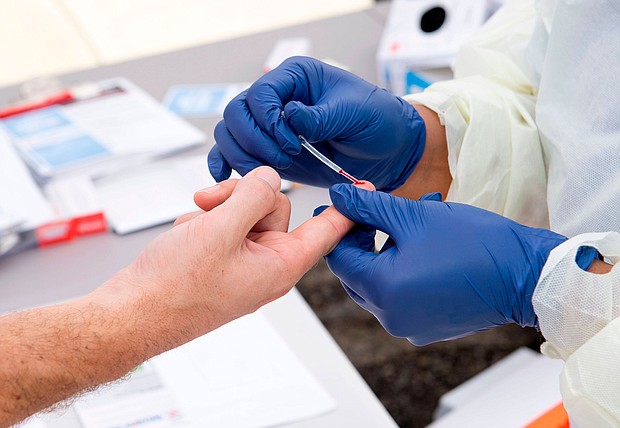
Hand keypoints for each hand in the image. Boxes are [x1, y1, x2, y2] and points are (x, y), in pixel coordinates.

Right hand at [110, 167, 372, 345]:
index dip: (345, 207)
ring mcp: (242, 262)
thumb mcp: (220, 231)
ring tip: (193, 225)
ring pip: (246, 211)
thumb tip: (269, 177)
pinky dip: (205, 221)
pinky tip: (187, 235)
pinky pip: (225, 223)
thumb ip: (252, 198)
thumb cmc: (174, 287)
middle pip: (275, 208)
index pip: (325, 231)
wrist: (132, 312)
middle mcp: (266, 265)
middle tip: (211, 204)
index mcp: (279, 266)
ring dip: (219, 209)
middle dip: (242, 198)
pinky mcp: (222, 259)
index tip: (367, 187)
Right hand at [208, 56, 424, 190]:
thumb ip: (320, 116)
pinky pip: (233, 152)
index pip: (261, 93)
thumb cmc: (376, 121)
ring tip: (272, 173)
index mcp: (296, 78)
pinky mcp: (268, 150)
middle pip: (236, 113)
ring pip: (230, 134)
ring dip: (244, 156)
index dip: (268, 120)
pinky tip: (225, 175)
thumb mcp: (355, 113)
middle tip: (284, 159)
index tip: (291, 142)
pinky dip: (226, 163)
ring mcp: (270, 126)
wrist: (386, 151)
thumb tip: (289, 116)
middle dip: (254, 140)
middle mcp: (277, 98)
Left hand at [323, 185, 567, 344]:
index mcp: (382, 290)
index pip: (339, 258)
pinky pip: (402, 294)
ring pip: (380, 282)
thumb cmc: (475, 244)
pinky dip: (406, 268)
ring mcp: (410, 325)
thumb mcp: (415, 216)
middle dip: (365, 237)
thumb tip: (338, 196)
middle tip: (381, 208)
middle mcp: (390, 316)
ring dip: (389, 248)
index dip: (341, 227)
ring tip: (415, 216)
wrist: (528, 277)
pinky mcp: (428, 326)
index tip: (350, 203)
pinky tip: (427, 243)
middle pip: (357, 272)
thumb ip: (369, 207)